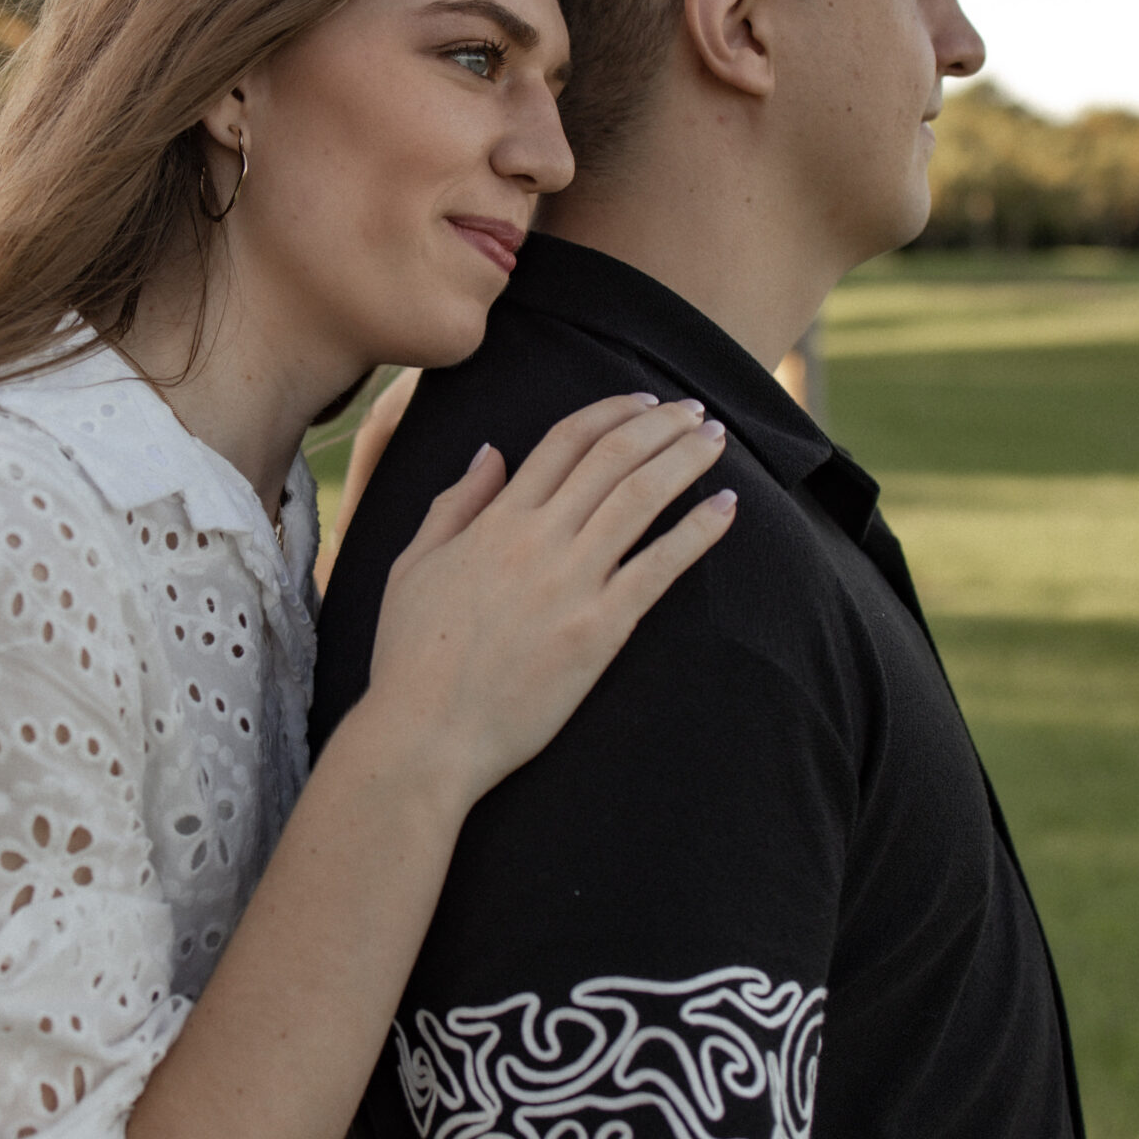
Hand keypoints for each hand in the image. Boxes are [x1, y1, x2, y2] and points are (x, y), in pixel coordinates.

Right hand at [366, 394, 733, 809]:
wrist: (425, 733)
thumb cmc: (410, 656)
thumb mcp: (413, 565)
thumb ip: (455, 504)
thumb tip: (491, 452)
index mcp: (495, 521)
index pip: (565, 441)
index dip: (612, 413)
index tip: (645, 404)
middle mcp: (538, 540)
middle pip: (614, 458)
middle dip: (662, 425)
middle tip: (694, 410)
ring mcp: (573, 582)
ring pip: (642, 497)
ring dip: (687, 460)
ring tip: (716, 440)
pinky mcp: (601, 629)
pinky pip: (661, 566)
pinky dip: (699, 530)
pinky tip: (727, 506)